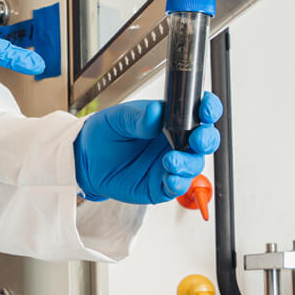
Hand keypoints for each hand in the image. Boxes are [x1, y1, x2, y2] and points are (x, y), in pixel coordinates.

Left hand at [73, 92, 222, 203]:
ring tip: (170, 160)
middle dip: (207, 138)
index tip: (205, 108)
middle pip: (205, 140)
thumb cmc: (104, 134)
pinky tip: (169, 178)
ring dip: (188, 163)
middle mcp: (175, 141)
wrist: (87, 160)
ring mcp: (171, 163)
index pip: (197, 112)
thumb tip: (155, 112)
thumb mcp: (117, 119)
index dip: (208, 108)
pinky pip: (178, 186)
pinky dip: (178, 183)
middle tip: (197, 139)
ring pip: (194, 164)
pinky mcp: (162, 184)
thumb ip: (138, 117)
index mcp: (169, 120)